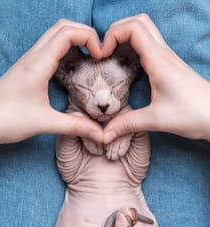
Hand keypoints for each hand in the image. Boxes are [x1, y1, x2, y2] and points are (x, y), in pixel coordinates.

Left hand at [0, 19, 102, 149]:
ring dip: (74, 40)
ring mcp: (28, 61)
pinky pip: (48, 48)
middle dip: (85, 34)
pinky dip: (64, 50)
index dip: (89, 38)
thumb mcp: (45, 123)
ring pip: (54, 35)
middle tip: (98, 53)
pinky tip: (71, 69)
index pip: (67, 33)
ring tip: (88, 60)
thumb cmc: (8, 121)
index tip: (100, 56)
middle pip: (62, 27)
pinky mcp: (26, 68)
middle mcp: (32, 57)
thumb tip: (100, 133)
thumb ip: (75, 126)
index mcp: (37, 65)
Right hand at [102, 14, 209, 142]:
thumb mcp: (156, 120)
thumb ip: (128, 124)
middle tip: (105, 53)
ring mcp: (168, 59)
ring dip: (125, 39)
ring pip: (144, 32)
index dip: (112, 35)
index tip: (102, 55)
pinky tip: (127, 68)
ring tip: (112, 59)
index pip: (133, 28)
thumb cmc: (193, 115)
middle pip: (138, 22)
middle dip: (116, 31)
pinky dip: (134, 49)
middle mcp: (164, 54)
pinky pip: (149, 46)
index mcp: (159, 61)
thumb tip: (104, 134)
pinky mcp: (169, 67)